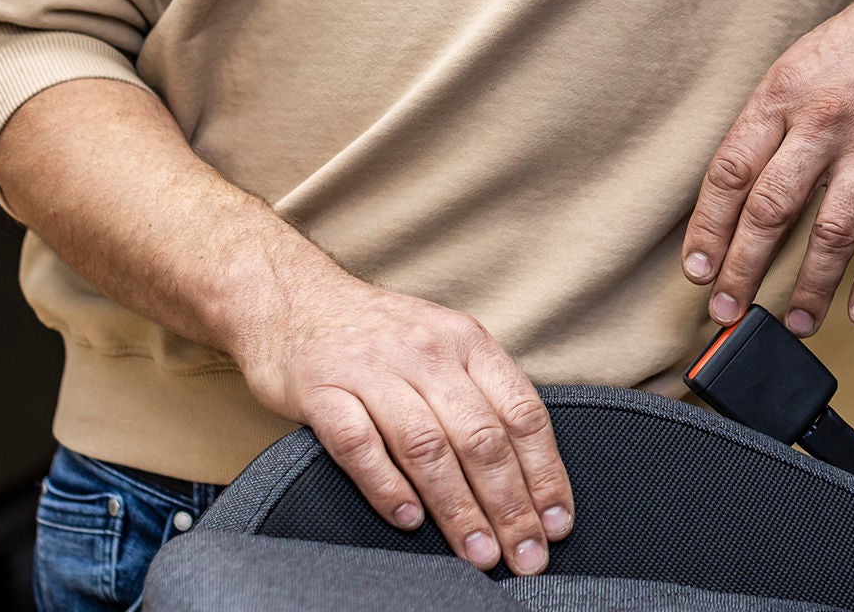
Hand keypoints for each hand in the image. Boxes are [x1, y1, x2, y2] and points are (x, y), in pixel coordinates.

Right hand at [229, 260, 571, 575]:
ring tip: (477, 553)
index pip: (521, 411)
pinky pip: (360, 445)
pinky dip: (387, 486)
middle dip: (509, 504)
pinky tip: (409, 521)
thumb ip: (477, 394)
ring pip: (428, 446)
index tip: (557, 520)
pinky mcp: (323, 391)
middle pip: (480, 437)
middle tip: (525, 556)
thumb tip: (524, 470)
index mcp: (467, 342)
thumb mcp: (442, 343)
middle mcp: (428, 352)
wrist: (297, 298)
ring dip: (457, 507)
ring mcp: (374, 370)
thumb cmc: (379, 334)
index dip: (544, 470)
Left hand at [681, 0, 853, 336]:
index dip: (708, 228)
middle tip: (726, 311)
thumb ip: (770, 123)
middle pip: (772, 208)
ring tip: (792, 323)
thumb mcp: (800, 63)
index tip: (697, 270)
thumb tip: (738, 196)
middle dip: (743, 268)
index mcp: (784, 91)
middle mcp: (824, 120)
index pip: (730, 171)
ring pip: (832, 232)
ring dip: (809, 287)